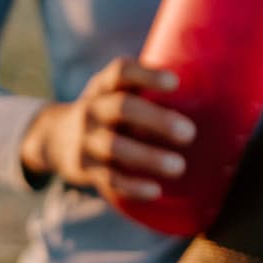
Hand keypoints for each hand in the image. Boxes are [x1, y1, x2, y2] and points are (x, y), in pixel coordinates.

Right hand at [19, 57, 194, 204]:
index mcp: (103, 86)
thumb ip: (145, 90)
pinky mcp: (84, 169)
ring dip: (148, 157)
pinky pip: (109, 178)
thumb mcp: (113, 92)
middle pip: (121, 108)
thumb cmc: (104, 111)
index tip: (175, 82)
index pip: (121, 72)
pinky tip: (155, 190)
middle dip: (156, 119)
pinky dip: (132, 186)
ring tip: (178, 166)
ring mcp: (86, 139)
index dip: (146, 74)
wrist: (52, 136)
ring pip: (115, 146)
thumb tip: (210, 90)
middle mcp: (92, 109)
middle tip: (189, 132)